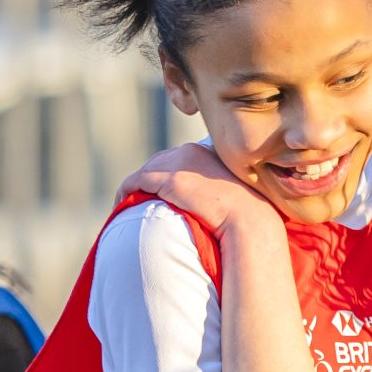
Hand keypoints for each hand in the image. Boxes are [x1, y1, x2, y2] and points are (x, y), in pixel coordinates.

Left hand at [117, 144, 276, 234]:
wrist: (251, 220)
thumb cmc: (249, 216)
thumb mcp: (234, 194)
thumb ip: (221, 191)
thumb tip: (213, 206)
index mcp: (209, 151)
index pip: (179, 157)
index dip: (167, 173)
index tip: (160, 190)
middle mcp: (193, 151)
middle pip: (159, 161)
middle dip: (148, 177)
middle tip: (140, 197)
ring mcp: (181, 163)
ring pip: (146, 170)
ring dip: (135, 185)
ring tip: (126, 201)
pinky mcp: (170, 179)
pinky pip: (138, 181)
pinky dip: (127, 190)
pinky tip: (121, 202)